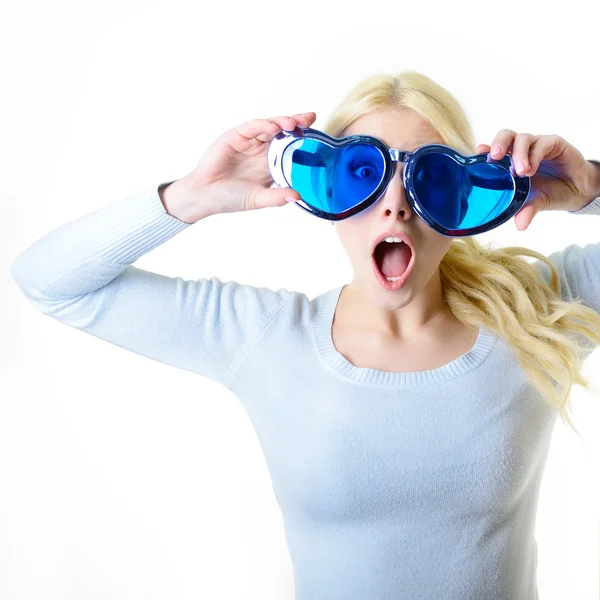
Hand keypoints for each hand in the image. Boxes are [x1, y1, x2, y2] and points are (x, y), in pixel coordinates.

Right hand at [173, 111, 316, 221]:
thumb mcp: (257, 199)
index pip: (290, 148)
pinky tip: (273, 127)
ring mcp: (248, 142)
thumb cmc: (230, 198)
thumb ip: (276, 197)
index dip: (303, 140)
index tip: (319, 136)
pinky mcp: (235, 136)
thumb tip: (298, 196)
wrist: (205, 196)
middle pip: (283, 132)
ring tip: (293, 123)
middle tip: (310, 119)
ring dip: (282, 122)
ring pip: (269, 126)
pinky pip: (252, 127)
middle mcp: (261, 150)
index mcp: (269, 164)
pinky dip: (263, 125)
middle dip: (297, 124)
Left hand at [476, 131, 599, 230]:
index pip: (494, 150)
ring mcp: (537, 145)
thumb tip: (520, 226)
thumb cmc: (550, 193)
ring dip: (518, 154)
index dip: (485, 150)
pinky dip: (535, 155)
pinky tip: (532, 169)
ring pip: (522, 138)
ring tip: (520, 172)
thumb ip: (525, 210)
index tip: (478, 152)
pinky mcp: (554, 143)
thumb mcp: (535, 203)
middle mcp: (521, 150)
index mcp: (510, 162)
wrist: (578, 191)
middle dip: (498, 144)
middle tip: (494, 157)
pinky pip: (542, 144)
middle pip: (506, 136)